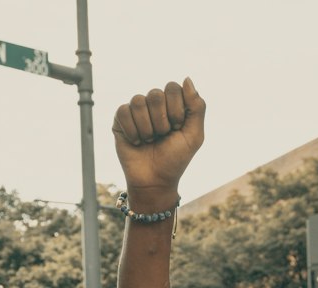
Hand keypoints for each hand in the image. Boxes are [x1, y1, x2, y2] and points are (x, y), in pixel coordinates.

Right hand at [112, 78, 205, 196]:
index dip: (175, 111)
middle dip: (161, 121)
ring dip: (147, 128)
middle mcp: (154, 104)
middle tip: (162, 136)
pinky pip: (124, 111)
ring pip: (138, 101)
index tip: (176, 129)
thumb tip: (187, 78)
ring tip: (149, 141)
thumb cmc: (175, 159)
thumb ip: (197, 107)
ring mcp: (136, 110)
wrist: (155, 181)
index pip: (172, 88)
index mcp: (172, 104)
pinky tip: (136, 142)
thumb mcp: (194, 136)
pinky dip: (132, 131)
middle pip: (155, 94)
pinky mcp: (120, 119)